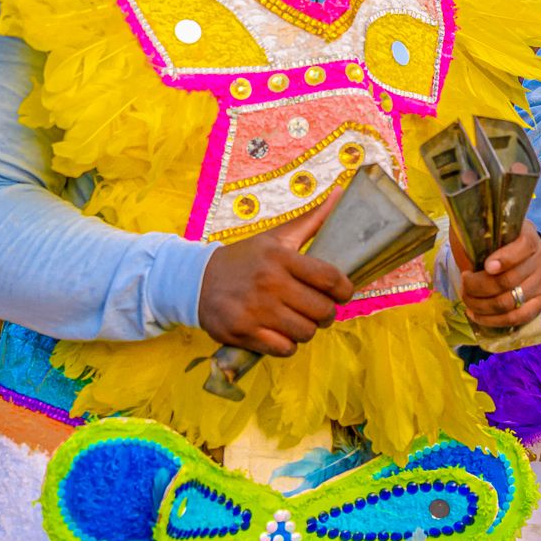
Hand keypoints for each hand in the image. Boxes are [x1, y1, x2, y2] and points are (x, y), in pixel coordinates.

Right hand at [197, 208, 353, 357]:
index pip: (329, 278)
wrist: (196, 280)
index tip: (343, 293)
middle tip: (320, 309)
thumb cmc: (246, 258)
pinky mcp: (242, 332)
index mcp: (281, 258)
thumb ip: (312, 220)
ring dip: (308, 329)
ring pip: (305, 332)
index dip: (344, 290)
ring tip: (299, 320)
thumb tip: (342, 191)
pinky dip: (288, 344)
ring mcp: (255, 310)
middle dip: (327, 313)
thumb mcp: (276, 237)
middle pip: (321, 310)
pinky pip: (284, 349)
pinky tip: (282, 333)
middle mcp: (269, 284)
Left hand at [454, 219, 540, 330]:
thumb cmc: (487, 243)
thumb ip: (474, 236)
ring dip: (482, 305)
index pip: (524, 246)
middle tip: (464, 283)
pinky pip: (519, 317)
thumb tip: (467, 246)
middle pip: (510, 280)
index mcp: (528, 234)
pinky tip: (476, 315)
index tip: (485, 266)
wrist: (501, 255)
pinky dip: (494, 320)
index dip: (505, 258)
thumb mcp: (480, 233)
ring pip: (510, 302)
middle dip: (479, 286)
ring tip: (467, 300)